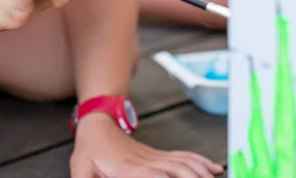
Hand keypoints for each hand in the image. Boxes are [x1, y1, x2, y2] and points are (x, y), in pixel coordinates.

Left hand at [71, 113, 223, 177]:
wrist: (100, 122)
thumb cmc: (89, 150)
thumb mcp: (81, 169)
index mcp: (128, 169)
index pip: (154, 176)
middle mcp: (147, 162)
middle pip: (178, 170)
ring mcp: (156, 157)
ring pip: (185, 163)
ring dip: (202, 173)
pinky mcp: (159, 155)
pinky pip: (184, 157)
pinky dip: (201, 162)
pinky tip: (214, 169)